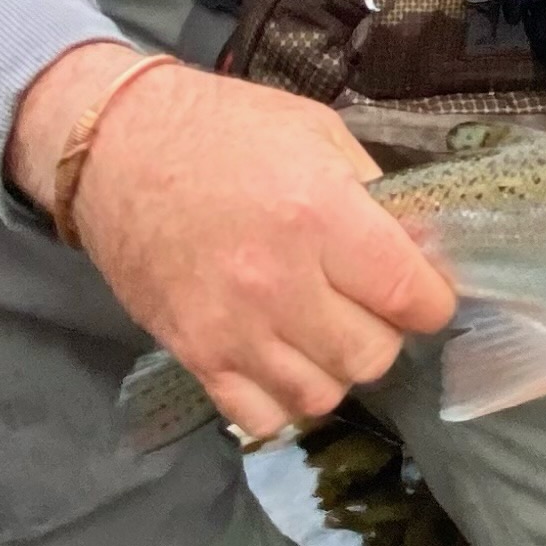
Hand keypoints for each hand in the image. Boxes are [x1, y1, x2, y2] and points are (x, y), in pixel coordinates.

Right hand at [9, 43, 456, 441]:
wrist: (114, 148)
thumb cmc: (222, 128)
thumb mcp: (315, 133)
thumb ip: (374, 194)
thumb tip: (422, 249)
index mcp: (320, 214)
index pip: (414, 297)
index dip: (430, 299)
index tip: (420, 288)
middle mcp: (281, 282)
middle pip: (373, 355)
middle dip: (382, 331)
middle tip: (362, 302)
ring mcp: (234, 328)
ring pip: (323, 396)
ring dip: (332, 367)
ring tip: (318, 329)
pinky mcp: (195, 356)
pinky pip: (263, 416)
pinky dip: (281, 397)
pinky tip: (278, 359)